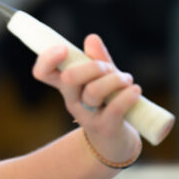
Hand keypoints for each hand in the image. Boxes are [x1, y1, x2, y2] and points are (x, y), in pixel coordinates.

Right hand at [33, 34, 141, 163]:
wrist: (115, 140)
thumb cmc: (107, 102)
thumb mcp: (103, 78)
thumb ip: (98, 58)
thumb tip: (91, 38)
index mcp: (66, 86)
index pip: (43, 72)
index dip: (47, 59)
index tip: (64, 48)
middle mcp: (72, 100)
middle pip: (69, 78)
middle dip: (92, 66)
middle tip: (108, 67)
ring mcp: (87, 116)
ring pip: (93, 92)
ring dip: (114, 80)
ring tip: (127, 80)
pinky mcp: (105, 127)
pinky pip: (114, 109)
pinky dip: (127, 96)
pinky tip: (135, 91)